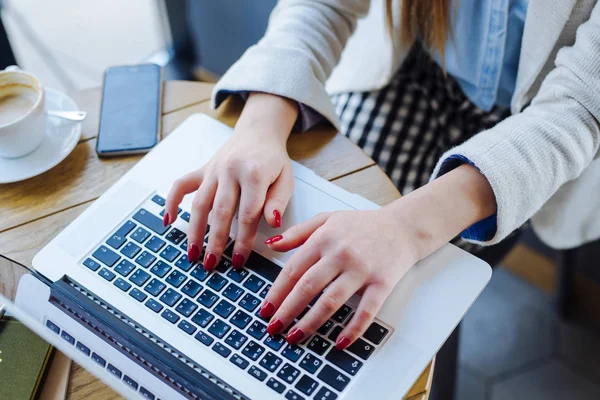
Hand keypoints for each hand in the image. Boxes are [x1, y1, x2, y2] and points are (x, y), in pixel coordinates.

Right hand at [164, 93, 297, 269]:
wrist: (258, 132)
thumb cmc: (273, 160)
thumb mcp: (285, 179)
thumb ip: (278, 202)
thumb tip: (272, 224)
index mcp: (254, 174)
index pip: (247, 214)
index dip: (243, 241)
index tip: (239, 261)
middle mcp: (230, 171)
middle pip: (220, 211)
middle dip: (215, 241)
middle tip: (211, 264)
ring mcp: (213, 170)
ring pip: (199, 203)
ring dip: (193, 230)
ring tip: (192, 253)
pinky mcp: (202, 169)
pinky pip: (182, 185)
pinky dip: (171, 201)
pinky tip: (168, 221)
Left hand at [259, 163, 496, 349]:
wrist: (403, 227)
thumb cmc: (363, 225)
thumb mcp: (327, 219)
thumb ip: (298, 232)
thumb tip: (271, 244)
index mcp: (324, 238)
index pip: (293, 269)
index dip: (276, 292)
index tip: (265, 309)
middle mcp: (341, 254)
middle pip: (307, 287)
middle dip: (287, 311)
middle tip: (273, 328)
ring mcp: (362, 270)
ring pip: (331, 301)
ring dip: (311, 322)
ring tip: (295, 337)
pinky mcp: (382, 283)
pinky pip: (365, 311)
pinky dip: (352, 329)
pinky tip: (339, 342)